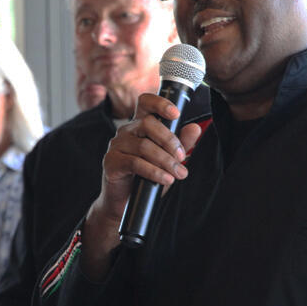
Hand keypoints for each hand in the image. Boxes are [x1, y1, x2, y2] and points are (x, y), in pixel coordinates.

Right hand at [81, 92, 201, 278]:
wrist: (124, 203)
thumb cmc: (147, 177)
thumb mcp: (169, 160)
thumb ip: (181, 143)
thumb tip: (195, 128)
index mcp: (139, 124)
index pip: (146, 102)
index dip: (160, 103)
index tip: (176, 114)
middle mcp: (126, 130)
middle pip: (148, 124)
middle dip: (170, 141)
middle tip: (183, 158)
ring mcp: (116, 145)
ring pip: (144, 146)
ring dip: (165, 161)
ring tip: (179, 174)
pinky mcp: (111, 162)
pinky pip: (135, 163)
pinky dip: (154, 172)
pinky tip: (166, 180)